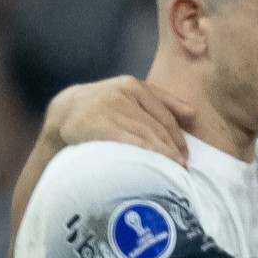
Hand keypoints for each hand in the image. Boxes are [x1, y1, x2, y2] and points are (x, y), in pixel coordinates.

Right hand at [45, 75, 194, 160]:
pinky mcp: (94, 122)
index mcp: (133, 85)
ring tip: (172, 171)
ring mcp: (106, 106)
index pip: (165, 116)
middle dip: (172, 150)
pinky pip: (124, 138)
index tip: (186, 157)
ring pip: (143, 134)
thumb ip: (160, 101)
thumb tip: (193, 113)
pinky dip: (142, 151)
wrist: (64, 111)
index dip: (178, 138)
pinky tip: (152, 163)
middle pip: (155, 127)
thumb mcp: (129, 97)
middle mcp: (120, 92)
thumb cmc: (105, 108)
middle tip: (182, 169)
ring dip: (161, 155)